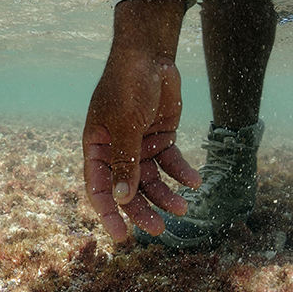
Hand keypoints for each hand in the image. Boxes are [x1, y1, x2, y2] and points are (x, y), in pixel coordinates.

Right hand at [83, 0, 201, 240]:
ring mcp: (139, 145)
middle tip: (158, 230)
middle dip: (141, 209)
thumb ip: (124, 162)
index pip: (98, 186)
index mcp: (97, 147)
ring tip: (182, 208)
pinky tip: (194, 182)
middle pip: (127, 188)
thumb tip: (120, 198)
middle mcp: (116, 150)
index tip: (120, 235)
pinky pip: (171, 162)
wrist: (150, 56)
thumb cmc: (128, 86)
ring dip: (165, 195)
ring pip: (151, 180)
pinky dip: (181, 173)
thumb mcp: (125, 125)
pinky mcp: (160, 137)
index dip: (108, 212)